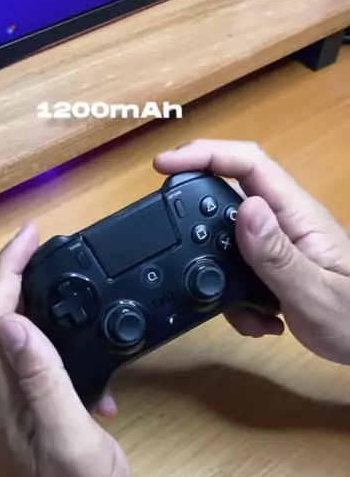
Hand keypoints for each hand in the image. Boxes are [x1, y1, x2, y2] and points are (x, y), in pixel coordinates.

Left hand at [0, 223, 148, 476]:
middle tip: (52, 245)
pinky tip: (101, 361)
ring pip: (27, 345)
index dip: (8, 272)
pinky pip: (51, 370)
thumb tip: (16, 322)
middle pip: (4, 325)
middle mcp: (11, 403)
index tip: (33, 234)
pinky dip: (69, 348)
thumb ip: (44, 384)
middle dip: (20, 277)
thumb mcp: (70, 441)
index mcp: (9, 401)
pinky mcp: (51, 424)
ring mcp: (29, 415)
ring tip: (72, 280)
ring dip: (42, 306)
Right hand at [154, 139, 349, 364]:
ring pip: (231, 240)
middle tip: (180, 249)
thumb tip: (245, 207)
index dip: (204, 154)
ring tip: (242, 311)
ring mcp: (283, 244)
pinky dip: (240, 300)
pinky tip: (262, 321)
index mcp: (299, 215)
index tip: (163, 166)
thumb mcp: (313, 292)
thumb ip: (276, 254)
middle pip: (229, 195)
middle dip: (200, 224)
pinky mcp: (279, 267)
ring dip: (223, 277)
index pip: (248, 164)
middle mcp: (289, 222)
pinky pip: (243, 270)